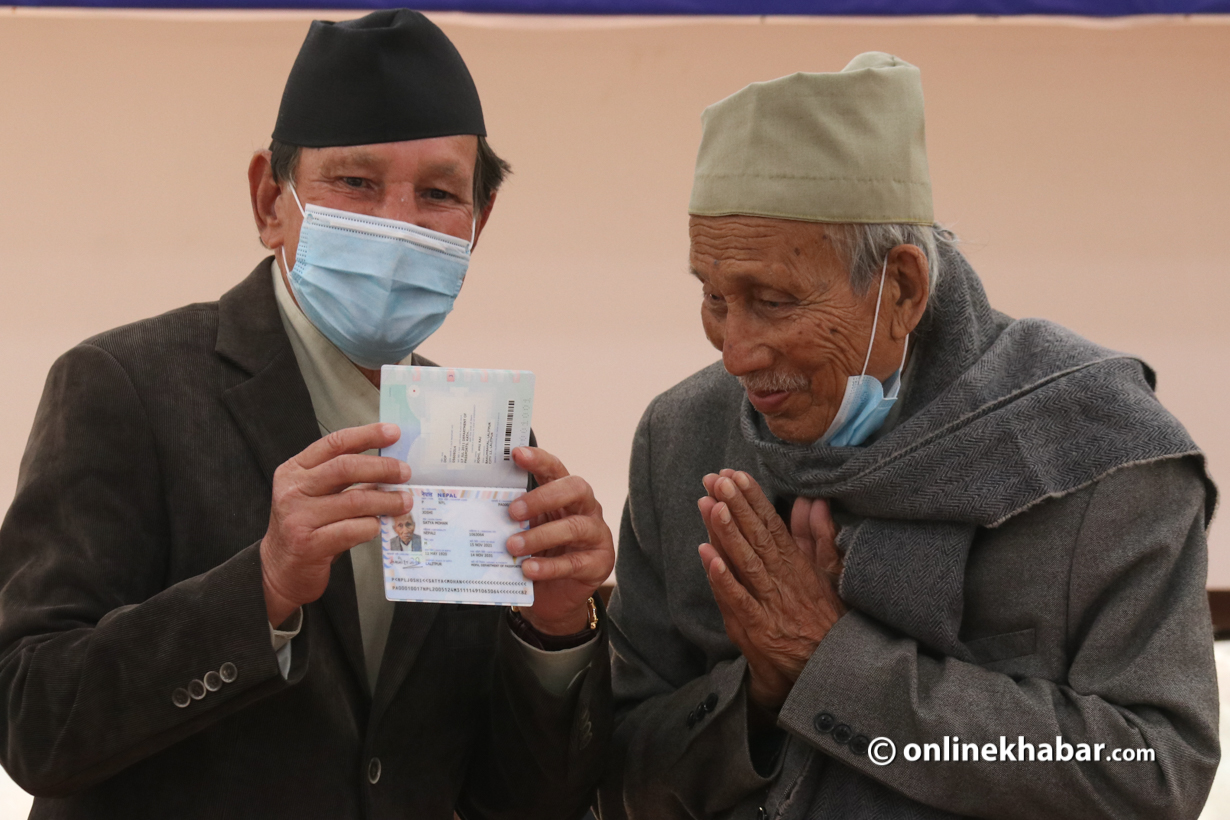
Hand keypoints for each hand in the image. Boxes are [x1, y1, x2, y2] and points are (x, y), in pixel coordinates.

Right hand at [260, 423, 412, 626]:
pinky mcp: (308, 544)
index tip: (394, 433)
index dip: (366, 435)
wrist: (280, 570)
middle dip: (382, 468)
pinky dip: (372, 526)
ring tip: (404, 502)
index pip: (334, 444)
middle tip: (405, 472)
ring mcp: (297, 517)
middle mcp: (292, 490)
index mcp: (294, 470)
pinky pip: (352, 530)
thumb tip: (389, 467)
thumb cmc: (307, 528)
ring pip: (354, 500)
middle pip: (345, 468)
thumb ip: (343, 479)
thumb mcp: (316, 496)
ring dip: (386, 500)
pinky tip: (379, 526)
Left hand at [504, 447, 614, 635]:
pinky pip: (574, 563)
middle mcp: (587, 509)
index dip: (539, 460)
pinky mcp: (598, 564)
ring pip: (574, 527)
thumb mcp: (527, 529)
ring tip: (513, 546)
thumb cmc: (539, 554)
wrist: (555, 596)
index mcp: (566, 495)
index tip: (516, 454)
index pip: (556, 470)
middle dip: (543, 497)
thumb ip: (515, 517)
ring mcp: (597, 535)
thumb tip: (482, 507)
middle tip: (513, 511)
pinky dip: (548, 566)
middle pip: (575, 489)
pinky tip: (528, 569)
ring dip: (540, 535)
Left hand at [697, 470, 845, 709]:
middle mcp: (784, 581)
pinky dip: (723, 579)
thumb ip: (819, 539)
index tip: (735, 474)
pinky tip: (708, 556)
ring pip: (746, 562)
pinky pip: (739, 600)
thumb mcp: (830, 577)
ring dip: (727, 533)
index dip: (753, 499)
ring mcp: (771, 605)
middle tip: (716, 479)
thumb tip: (814, 502)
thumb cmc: (826, 623)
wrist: (828, 673)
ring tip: (710, 504)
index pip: (772, 525)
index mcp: (799, 566)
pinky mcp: (760, 630)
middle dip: (736, 506)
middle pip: (757, 537)